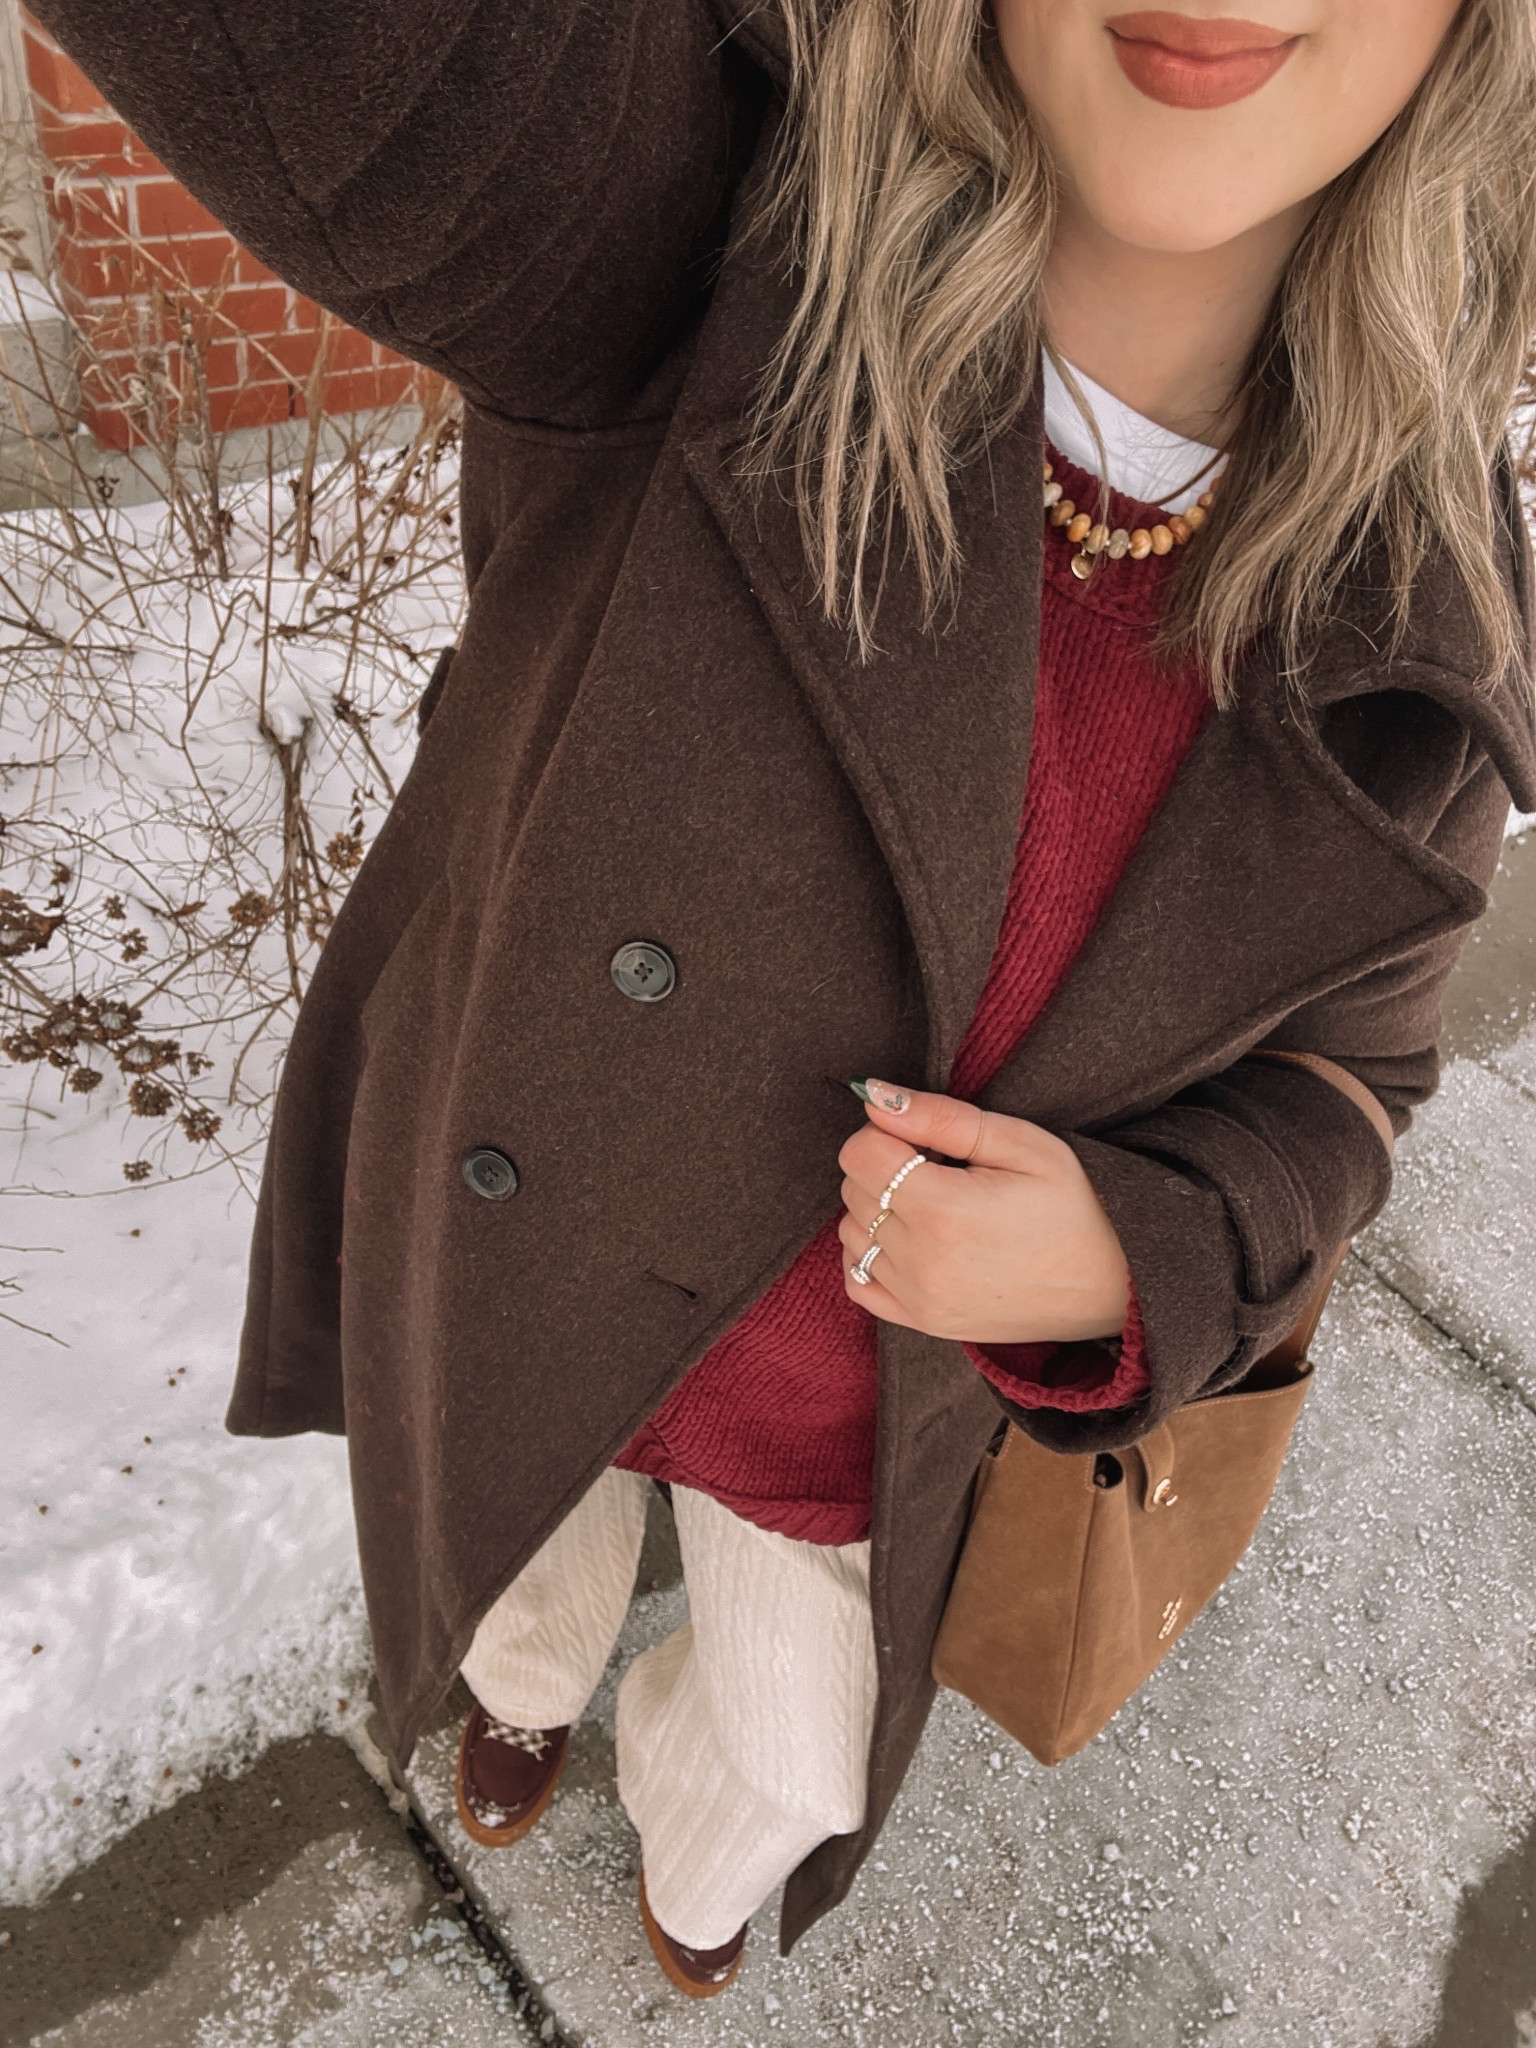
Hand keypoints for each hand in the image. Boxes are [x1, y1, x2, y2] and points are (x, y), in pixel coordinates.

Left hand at [837, 1080, 1131, 1344]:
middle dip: (884, 1165)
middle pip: (853, 1189)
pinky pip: (856, 1282)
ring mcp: (919, 1299)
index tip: (926, 1138)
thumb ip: (942, 1118)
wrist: (1111, 1285)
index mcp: (943, 1210)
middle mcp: (921, 1261)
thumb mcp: (1022, 1144)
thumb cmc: (1075, 1206)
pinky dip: (867, 1256)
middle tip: (938, 1169)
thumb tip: (875, 1096)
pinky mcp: (923, 1322)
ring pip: (850, 1233)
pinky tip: (906, 1239)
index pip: (860, 1153)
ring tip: (933, 1204)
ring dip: (877, 1209)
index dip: (887, 1132)